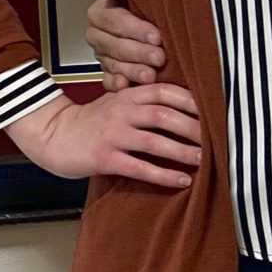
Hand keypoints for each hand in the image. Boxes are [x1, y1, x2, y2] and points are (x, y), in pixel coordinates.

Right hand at [4, 82, 200, 186]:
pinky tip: (182, 180)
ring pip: (155, 141)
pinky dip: (164, 175)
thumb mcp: (116, 102)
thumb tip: (184, 106)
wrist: (53, 135)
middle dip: (195, 128)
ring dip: (184, 151)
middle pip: (166, 115)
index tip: (214, 110)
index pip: (166, 91)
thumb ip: (143, 100)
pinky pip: (140, 167)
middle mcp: (123, 111)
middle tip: (218, 139)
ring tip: (206, 161)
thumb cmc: (90, 121)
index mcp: (128, 95)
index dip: (192, 100)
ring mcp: (113, 134)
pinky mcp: (105, 158)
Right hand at [87, 0, 166, 87]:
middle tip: (159, 57)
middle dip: (138, 52)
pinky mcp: (108, 72)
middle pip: (115, 45)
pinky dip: (117, 85)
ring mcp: (102, 55)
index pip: (115, 21)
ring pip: (114, 65)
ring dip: (132, 71)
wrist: (145, 21)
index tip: (156, 35)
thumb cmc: (140, 2)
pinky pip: (108, 81)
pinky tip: (127, 86)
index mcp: (100, 12)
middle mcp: (98, 35)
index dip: (136, 29)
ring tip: (151, 75)